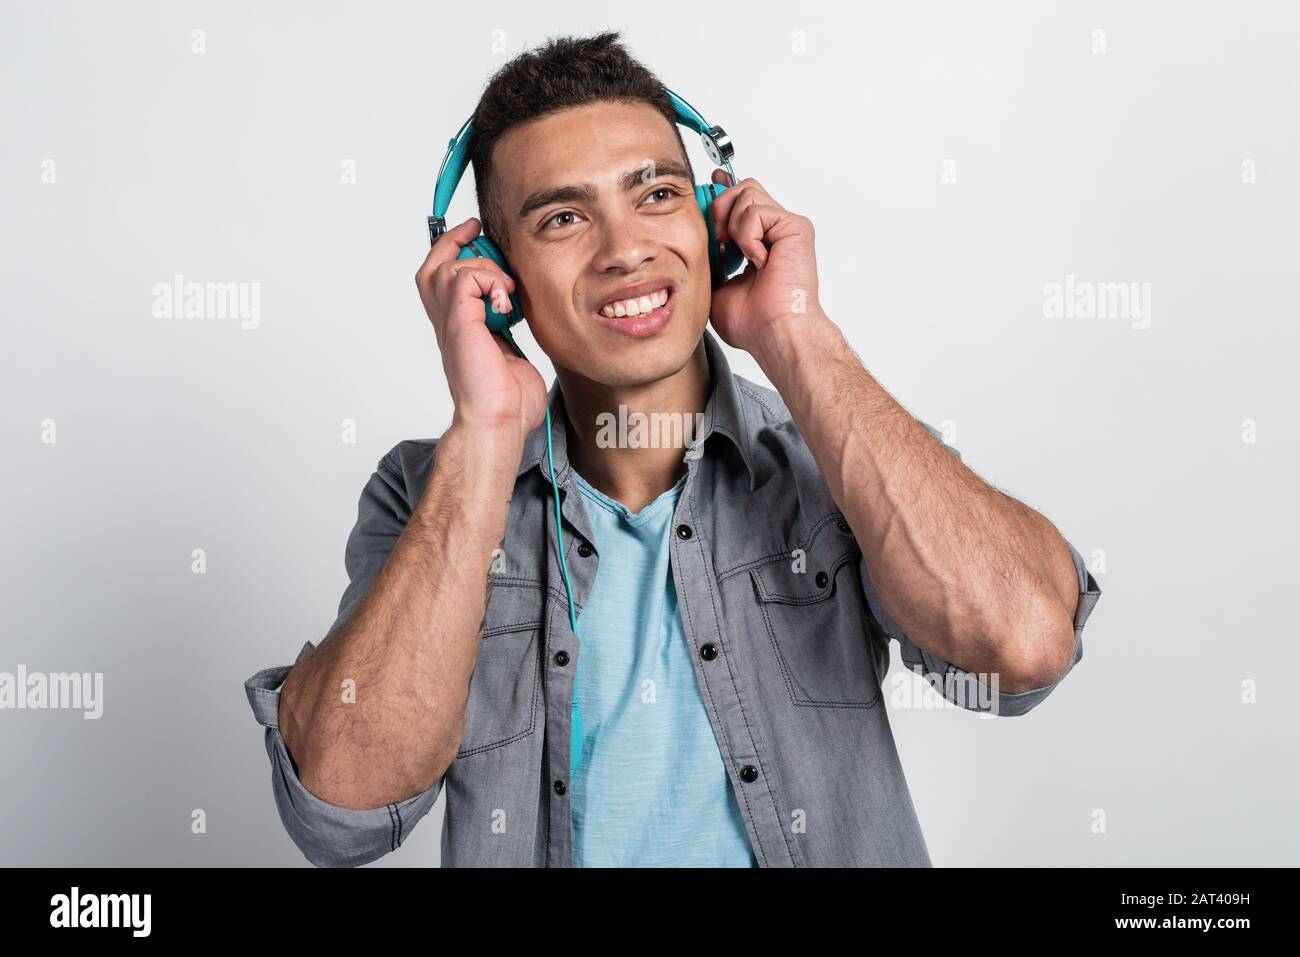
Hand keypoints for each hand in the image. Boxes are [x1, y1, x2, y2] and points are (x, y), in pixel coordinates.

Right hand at [414, 217, 546, 443]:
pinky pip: (464, 276)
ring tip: (505, 292)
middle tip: (478, 231)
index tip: (476, 231)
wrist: (498, 422)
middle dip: (455, 241)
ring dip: (483, 267)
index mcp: (460, 330)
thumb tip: (522, 313)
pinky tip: (504, 302)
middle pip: (433, 266)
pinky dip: (488, 279)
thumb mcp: (512, 355)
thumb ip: (509, 331)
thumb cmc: (507, 402)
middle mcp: (449, 323)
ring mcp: (451, 323)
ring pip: (450, 266)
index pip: (443, 279)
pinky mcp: (460, 322)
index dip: (454, 250)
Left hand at [707, 170, 825, 356]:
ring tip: (738, 253)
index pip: (742, 201)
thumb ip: (709, 260)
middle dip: (721, 206)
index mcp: (760, 241)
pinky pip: (757, 211)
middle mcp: (775, 231)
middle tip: (718, 238)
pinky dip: (747, 234)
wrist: (774, 332)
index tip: (709, 184)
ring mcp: (786, 228)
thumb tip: (693, 241)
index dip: (722, 189)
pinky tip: (757, 260)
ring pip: (748, 193)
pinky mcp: (795, 227)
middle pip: (743, 188)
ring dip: (733, 223)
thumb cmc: (752, 321)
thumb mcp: (716, 286)